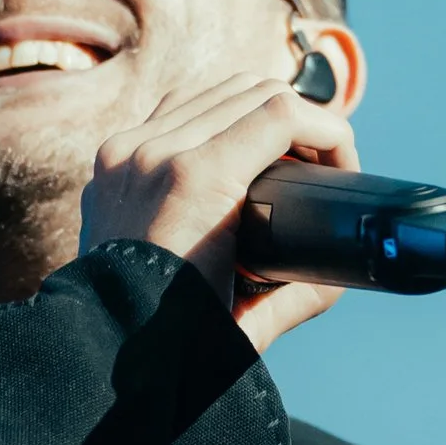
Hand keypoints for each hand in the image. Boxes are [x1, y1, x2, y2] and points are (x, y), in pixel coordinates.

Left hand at [79, 66, 358, 352]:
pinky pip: (175, 110)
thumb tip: (340, 269)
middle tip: (323, 163)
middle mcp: (155, 152)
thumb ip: (309, 292)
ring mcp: (127, 150)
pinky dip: (215, 117)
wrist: (100, 352)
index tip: (345, 166)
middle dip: (302, 119)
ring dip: (258, 111)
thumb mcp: (255, 321)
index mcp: (195, 181)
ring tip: (284, 152)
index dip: (330, 133)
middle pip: (252, 92)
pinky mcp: (111, 156)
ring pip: (213, 93)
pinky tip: (235, 145)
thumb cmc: (175, 346)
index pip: (281, 113)